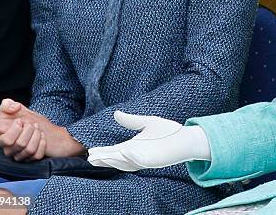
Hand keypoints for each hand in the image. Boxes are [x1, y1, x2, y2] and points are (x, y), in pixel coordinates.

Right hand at [0, 99, 84, 157]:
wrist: (50, 130)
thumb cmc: (31, 120)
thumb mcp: (19, 109)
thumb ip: (9, 105)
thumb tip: (10, 106)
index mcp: (0, 135)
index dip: (3, 129)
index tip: (19, 122)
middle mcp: (7, 147)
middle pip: (10, 142)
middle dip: (25, 129)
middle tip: (31, 124)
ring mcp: (19, 155)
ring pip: (24, 149)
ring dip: (35, 135)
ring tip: (38, 129)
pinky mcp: (31, 160)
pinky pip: (35, 155)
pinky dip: (42, 143)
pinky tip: (43, 137)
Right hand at [87, 111, 210, 170]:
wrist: (185, 137)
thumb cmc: (167, 132)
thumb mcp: (146, 123)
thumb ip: (131, 120)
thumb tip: (116, 113)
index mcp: (133, 146)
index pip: (114, 151)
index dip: (103, 152)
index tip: (90, 151)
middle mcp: (136, 155)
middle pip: (116, 159)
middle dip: (103, 159)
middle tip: (90, 157)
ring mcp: (143, 158)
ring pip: (123, 162)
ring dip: (111, 160)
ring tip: (98, 157)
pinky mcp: (152, 160)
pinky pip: (138, 160)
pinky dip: (128, 157)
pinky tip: (121, 151)